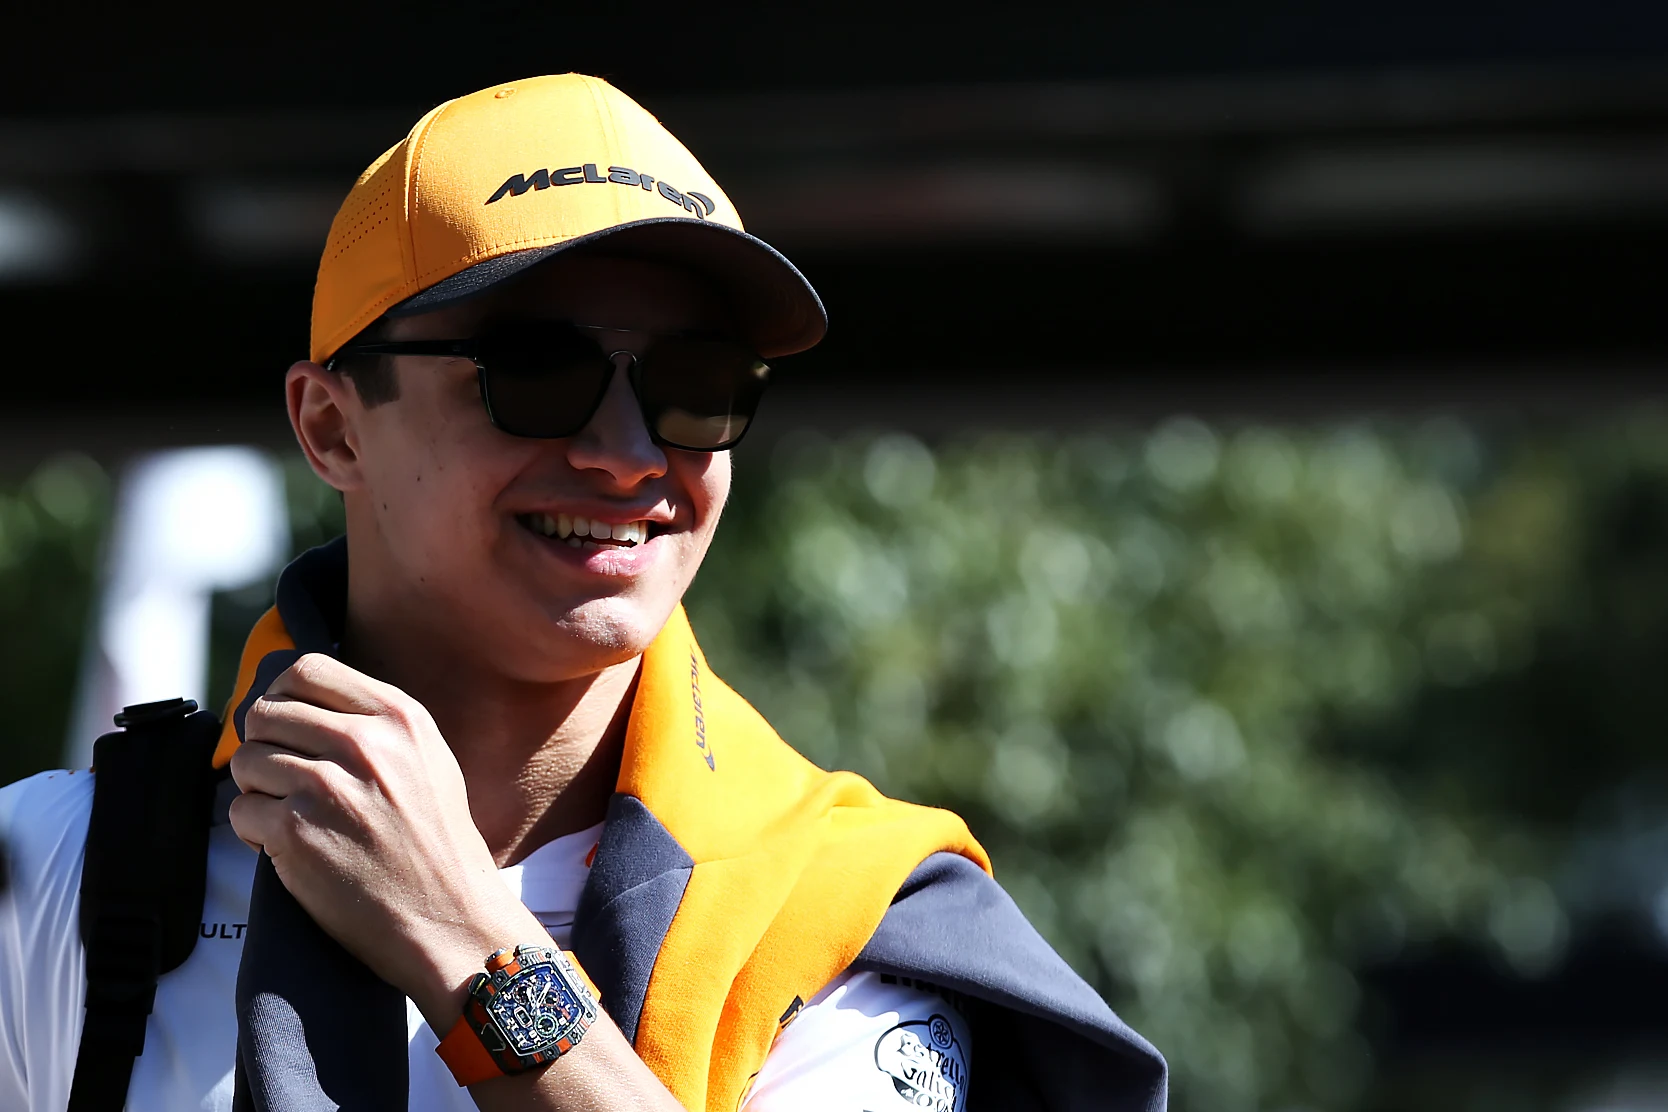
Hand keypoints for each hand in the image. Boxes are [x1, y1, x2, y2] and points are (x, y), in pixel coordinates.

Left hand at [227, 654, 542, 1021]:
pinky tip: (289, 846)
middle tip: (282, 777)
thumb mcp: (428, 759)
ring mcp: (328, 787)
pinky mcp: (297, 832)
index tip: (284, 722)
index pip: (307, 669)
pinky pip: (240, 811)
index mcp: (398, 717)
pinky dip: (254, 831)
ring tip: (291, 815)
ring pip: (246, 761)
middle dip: (264, 744)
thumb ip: (376, 723)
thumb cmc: (438, 845)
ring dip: (257, 790)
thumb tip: (301, 698)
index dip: (282, 694)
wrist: (450, 917)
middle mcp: (364, 743)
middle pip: (267, 712)